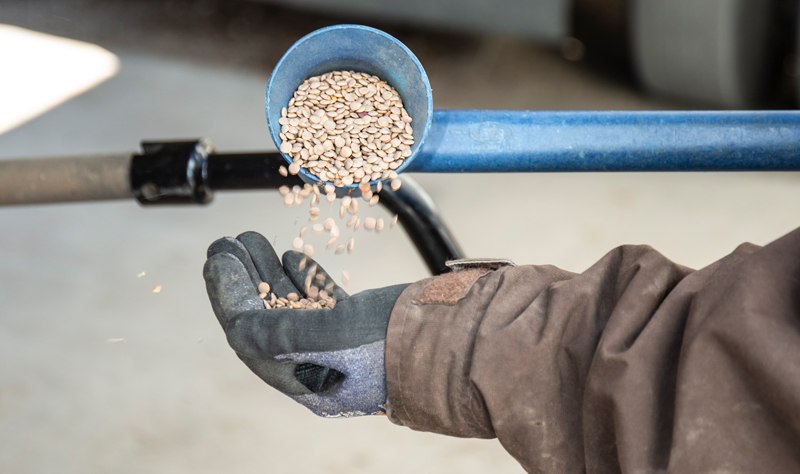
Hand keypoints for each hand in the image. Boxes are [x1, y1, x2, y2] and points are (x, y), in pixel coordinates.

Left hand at [203, 231, 407, 417]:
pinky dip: (306, 280)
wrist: (460, 343)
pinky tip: (294, 257)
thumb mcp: (327, 338)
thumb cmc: (394, 343)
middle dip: (244, 279)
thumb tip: (234, 323)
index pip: (249, 334)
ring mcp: (343, 347)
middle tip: (228, 241)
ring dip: (270, 273)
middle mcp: (319, 367)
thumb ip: (276, 333)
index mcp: (304, 380)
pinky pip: (324, 305)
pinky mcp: (365, 329)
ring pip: (294, 307)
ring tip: (253, 239)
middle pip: (267, 318)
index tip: (216, 256)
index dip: (228, 293)